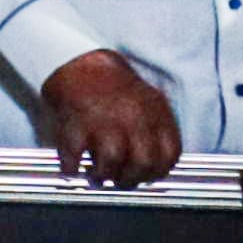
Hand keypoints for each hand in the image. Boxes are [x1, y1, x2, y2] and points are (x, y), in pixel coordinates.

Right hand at [36, 52, 189, 189]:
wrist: (80, 62)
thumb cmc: (116, 89)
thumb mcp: (149, 101)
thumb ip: (158, 129)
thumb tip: (159, 165)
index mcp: (155, 113)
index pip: (170, 154)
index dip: (159, 171)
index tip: (149, 175)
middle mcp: (133, 117)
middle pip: (143, 162)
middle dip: (132, 178)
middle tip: (121, 179)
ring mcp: (103, 121)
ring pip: (112, 162)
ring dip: (104, 175)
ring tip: (98, 174)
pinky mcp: (75, 124)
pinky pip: (75, 157)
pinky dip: (72, 167)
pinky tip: (73, 166)